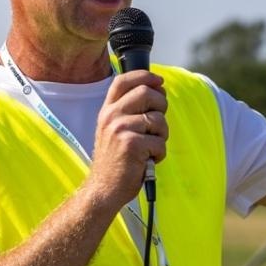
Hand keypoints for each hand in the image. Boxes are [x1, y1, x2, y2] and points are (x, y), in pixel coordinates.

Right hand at [87, 70, 167, 209]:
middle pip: (147, 93)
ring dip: (162, 136)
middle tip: (159, 124)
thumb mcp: (113, 131)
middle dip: (162, 105)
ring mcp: (121, 130)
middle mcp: (111, 117)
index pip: (123, 80)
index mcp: (107, 111)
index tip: (159, 82)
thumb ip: (128, 112)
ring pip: (158, 120)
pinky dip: (159, 154)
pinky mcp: (133, 145)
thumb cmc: (115, 161)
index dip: (144, 76)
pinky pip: (160, 142)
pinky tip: (147, 161)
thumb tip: (157, 91)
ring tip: (150, 148)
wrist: (103, 189)